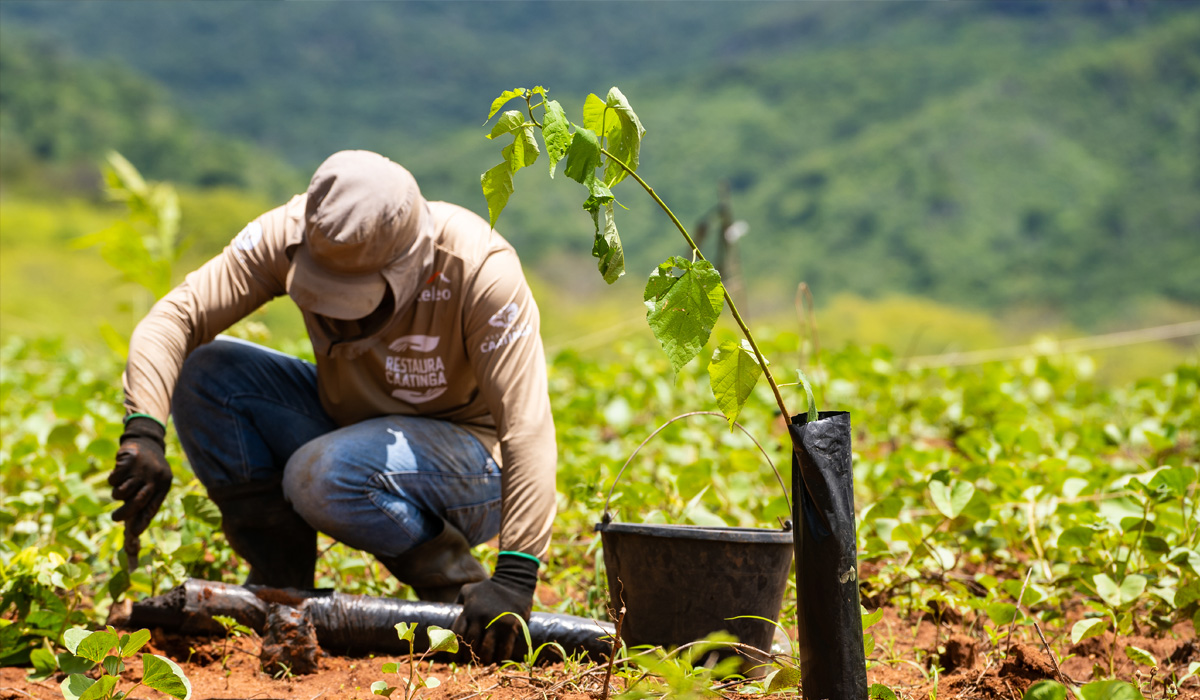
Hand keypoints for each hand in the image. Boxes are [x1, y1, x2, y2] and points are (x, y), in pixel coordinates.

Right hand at [109, 417, 171, 553]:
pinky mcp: (129, 459)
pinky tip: (119, 472)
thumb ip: (144, 501)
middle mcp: (155, 477)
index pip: (153, 506)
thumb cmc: (148, 470)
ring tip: (121, 487)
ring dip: (117, 494)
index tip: (134, 533)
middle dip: (124, 514)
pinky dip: (113, 479)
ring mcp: (142, 468)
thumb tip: (132, 529)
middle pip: (137, 502)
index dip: (143, 521)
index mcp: (164, 484)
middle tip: (115, 518)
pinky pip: (114, 480)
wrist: (146, 441)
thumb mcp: (153, 483)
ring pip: (122, 492)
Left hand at [452, 553, 538, 663]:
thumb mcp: (469, 589)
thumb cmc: (489, 586)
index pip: (457, 634)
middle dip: (468, 655)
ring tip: (484, 662)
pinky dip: (501, 657)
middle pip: (471, 644)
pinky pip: (504, 648)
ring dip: (484, 658)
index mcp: (468, 610)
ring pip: (486, 649)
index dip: (454, 649)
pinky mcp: (511, 626)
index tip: (453, 658)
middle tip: (469, 661)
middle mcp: (480, 618)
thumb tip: (449, 609)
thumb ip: (459, 600)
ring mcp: (496, 623)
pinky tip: (499, 660)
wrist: (514, 580)